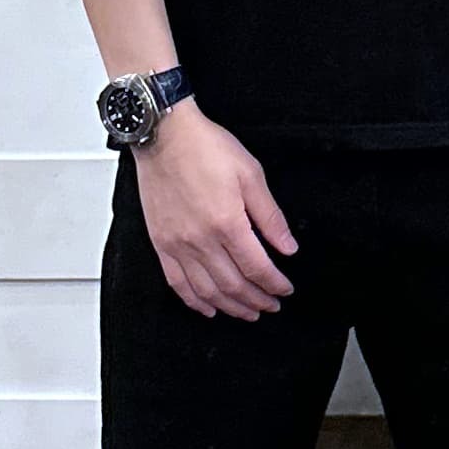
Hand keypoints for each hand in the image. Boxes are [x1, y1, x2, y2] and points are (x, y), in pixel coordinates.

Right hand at [128, 103, 298, 318]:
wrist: (164, 136)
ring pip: (207, 291)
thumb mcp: (251, 175)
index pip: (257, 267)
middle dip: (257, 300)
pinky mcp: (161, 243)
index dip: (274, 284)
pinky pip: (177, 283)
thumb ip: (270, 216)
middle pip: (234, 285)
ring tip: (247, 312)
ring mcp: (178, 244)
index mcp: (227, 222)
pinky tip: (208, 307)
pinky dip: (195, 301)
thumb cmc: (205, 148)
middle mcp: (200, 239)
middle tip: (271, 305)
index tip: (284, 289)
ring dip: (231, 307)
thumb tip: (287, 246)